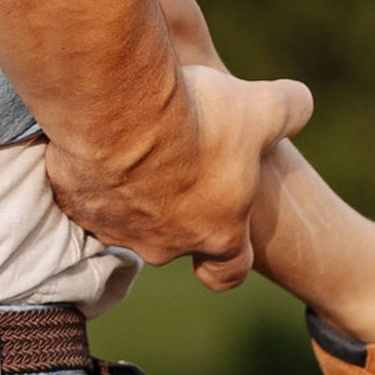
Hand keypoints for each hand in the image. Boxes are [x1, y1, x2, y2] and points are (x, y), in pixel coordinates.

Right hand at [46, 64, 315, 275]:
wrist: (117, 110)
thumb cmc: (196, 118)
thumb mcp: (261, 107)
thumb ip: (289, 110)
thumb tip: (300, 103)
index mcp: (216, 233)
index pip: (228, 272)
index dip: (228, 258)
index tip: (223, 232)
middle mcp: (163, 244)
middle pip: (173, 239)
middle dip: (174, 206)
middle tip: (173, 158)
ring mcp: (115, 228)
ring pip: (125, 217)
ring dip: (130, 189)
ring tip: (131, 141)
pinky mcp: (74, 203)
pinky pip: (83, 193)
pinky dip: (91, 170)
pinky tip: (98, 134)